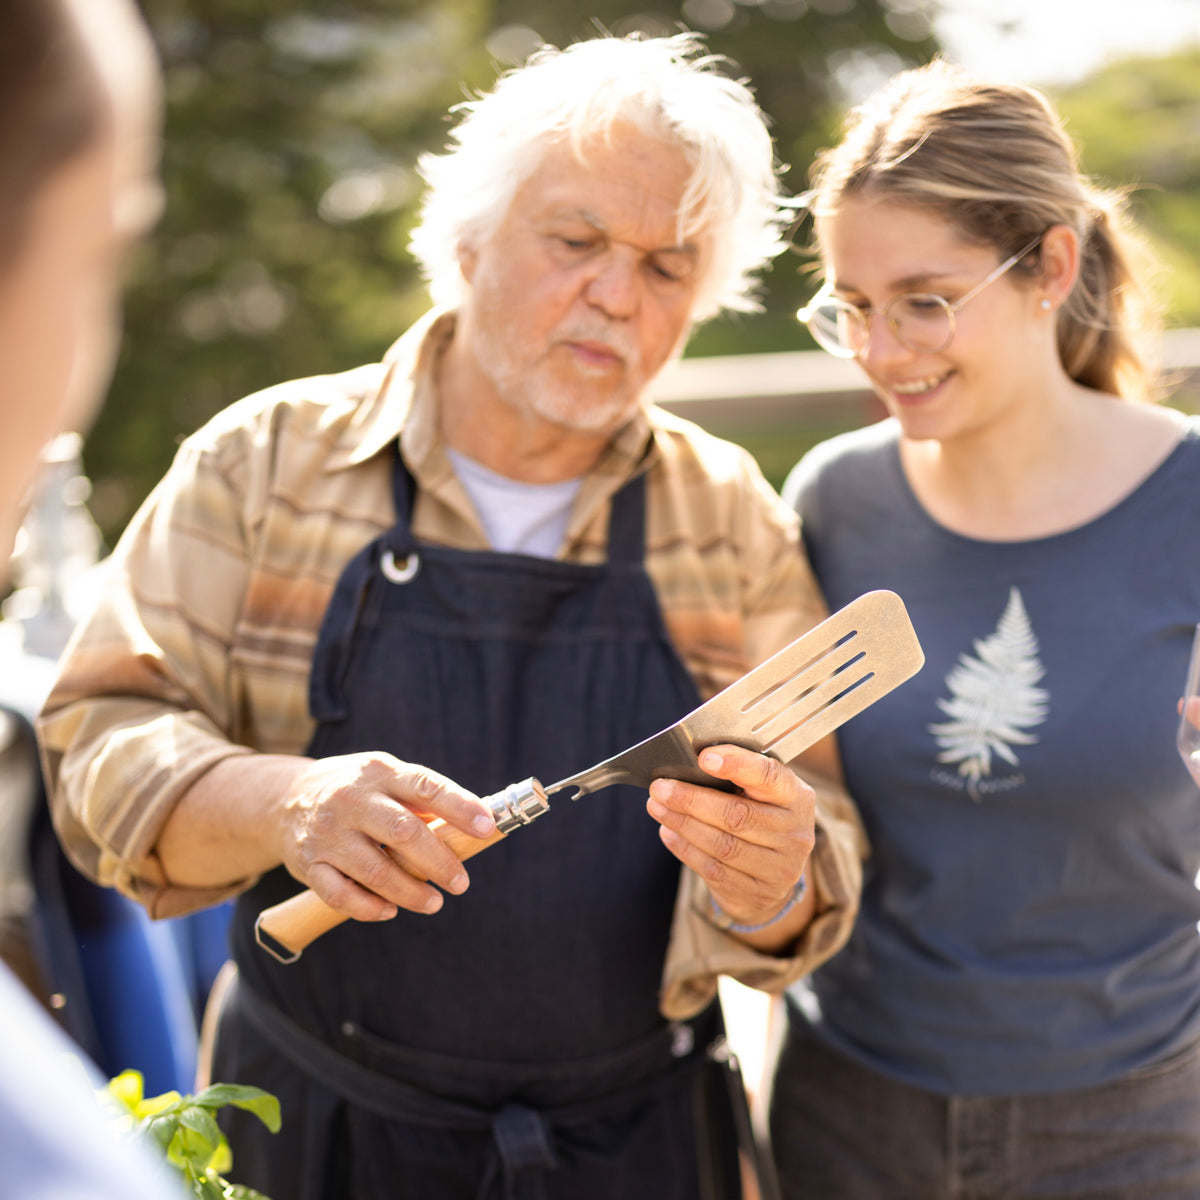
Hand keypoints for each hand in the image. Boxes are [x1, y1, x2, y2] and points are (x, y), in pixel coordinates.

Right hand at [279, 752, 496, 922]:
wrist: (287, 798)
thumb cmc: (357, 791)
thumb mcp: (387, 777)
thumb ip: (423, 800)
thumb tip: (475, 824)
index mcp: (380, 772)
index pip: (426, 786)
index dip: (460, 807)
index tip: (487, 827)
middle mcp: (352, 799)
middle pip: (403, 832)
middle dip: (439, 861)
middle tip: (461, 883)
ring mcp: (328, 832)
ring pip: (375, 870)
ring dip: (410, 892)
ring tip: (434, 902)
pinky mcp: (309, 863)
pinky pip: (341, 894)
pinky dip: (368, 908)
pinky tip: (390, 911)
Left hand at [646, 744, 814, 930]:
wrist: (775, 874)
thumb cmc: (761, 817)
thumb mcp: (762, 794)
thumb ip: (738, 778)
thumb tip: (691, 764)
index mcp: (797, 797)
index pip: (769, 776)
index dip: (737, 765)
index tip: (704, 758)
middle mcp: (795, 834)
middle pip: (737, 815)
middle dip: (692, 800)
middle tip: (659, 788)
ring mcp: (780, 868)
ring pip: (722, 845)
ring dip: (682, 824)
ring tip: (656, 807)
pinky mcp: (758, 894)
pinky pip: (714, 869)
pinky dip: (685, 849)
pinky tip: (668, 833)